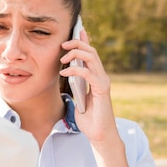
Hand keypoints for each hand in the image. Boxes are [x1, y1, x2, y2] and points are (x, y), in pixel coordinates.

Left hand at [60, 29, 117, 143]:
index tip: (76, 30)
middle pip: (91, 51)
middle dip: (77, 44)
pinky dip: (75, 70)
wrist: (100, 135)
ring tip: (63, 58)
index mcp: (96, 77)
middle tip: (63, 44)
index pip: (91, 54)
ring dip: (76, 54)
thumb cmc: (89, 120)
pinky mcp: (102, 89)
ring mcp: (103, 82)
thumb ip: (75, 86)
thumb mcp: (78, 99)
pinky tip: (65, 73)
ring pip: (92, 57)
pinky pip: (88, 73)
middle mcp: (102, 77)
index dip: (84, 41)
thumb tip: (67, 76)